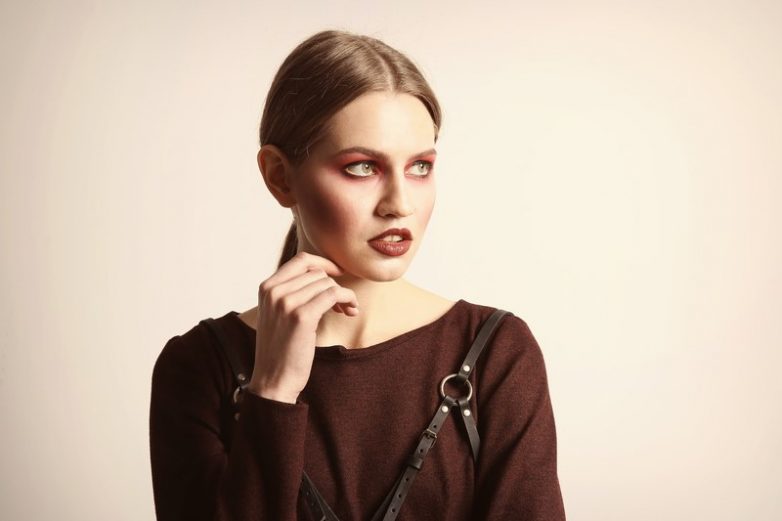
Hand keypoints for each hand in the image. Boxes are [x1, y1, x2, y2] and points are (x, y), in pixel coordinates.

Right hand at [247, 251, 358, 403]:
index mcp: (267, 288)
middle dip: (335, 284)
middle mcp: (274, 291)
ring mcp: (286, 302)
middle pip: (317, 272)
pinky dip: (348, 298)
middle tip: (343, 303)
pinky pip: (333, 294)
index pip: (301, 260)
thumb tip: (322, 276)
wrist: (273, 380)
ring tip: (346, 309)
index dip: (324, 263)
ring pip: (327, 283)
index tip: (338, 274)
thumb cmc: (280, 349)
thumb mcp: (278, 314)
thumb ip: (291, 293)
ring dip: (344, 294)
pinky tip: (350, 311)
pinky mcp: (302, 316)